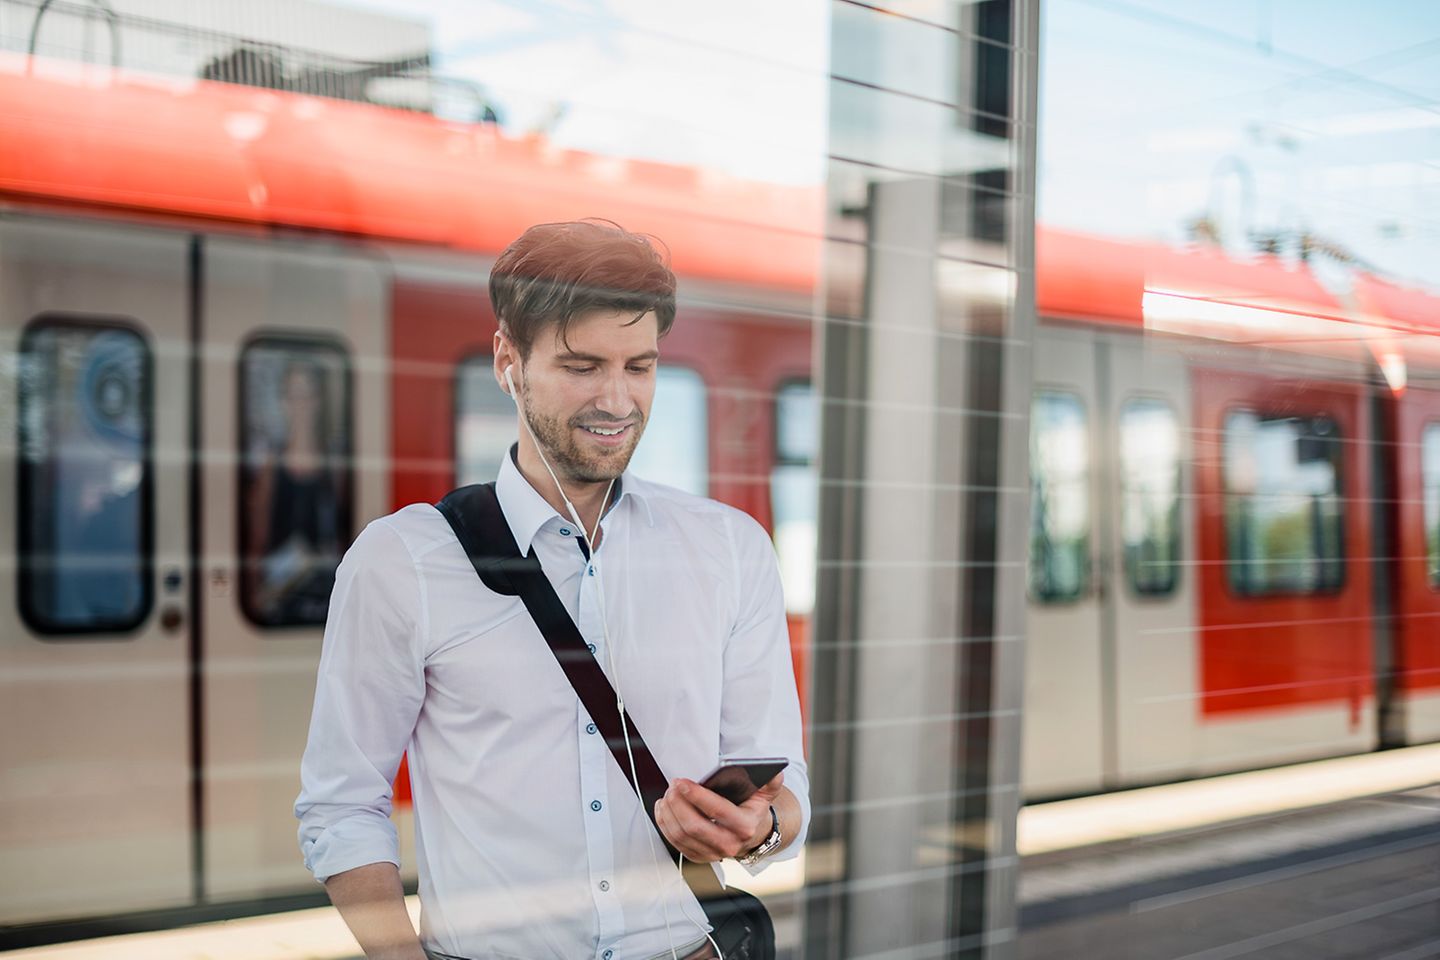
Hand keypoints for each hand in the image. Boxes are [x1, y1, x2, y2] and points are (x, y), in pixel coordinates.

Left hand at [654, 772, 783, 862]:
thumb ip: (771, 782)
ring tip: (668, 795)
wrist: (751, 834)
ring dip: (669, 813)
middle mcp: (728, 844)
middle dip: (678, 804)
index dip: (697, 796)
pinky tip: (664, 809)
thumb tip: (775, 771)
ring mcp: (712, 853)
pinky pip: (676, 842)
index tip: (683, 782)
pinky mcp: (698, 856)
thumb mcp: (765, 793)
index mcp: (744, 826)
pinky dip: (665, 824)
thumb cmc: (752, 810)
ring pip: (681, 835)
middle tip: (672, 786)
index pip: (717, 811)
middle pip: (694, 826)